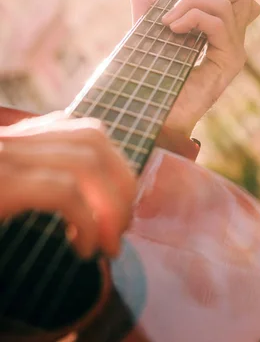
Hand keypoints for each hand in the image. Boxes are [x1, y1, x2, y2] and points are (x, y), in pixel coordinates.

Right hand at [0, 113, 135, 258]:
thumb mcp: (5, 192)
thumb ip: (37, 181)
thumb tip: (92, 206)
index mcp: (18, 137)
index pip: (89, 133)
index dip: (118, 170)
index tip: (120, 210)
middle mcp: (13, 137)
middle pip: (94, 139)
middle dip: (123, 184)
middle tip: (122, 229)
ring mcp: (5, 156)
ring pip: (86, 161)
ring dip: (112, 207)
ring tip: (109, 244)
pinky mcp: (1, 184)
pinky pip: (64, 192)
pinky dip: (87, 223)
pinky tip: (84, 250)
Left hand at [130, 0, 259, 135]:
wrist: (151, 112)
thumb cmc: (150, 74)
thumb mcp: (146, 28)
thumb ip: (146, 0)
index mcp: (219, 34)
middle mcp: (232, 41)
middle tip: (180, 9)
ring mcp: (234, 52)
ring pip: (226, 5)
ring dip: (191, 5)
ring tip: (169, 23)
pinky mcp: (230, 62)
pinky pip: (218, 23)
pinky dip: (193, 18)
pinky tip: (174, 29)